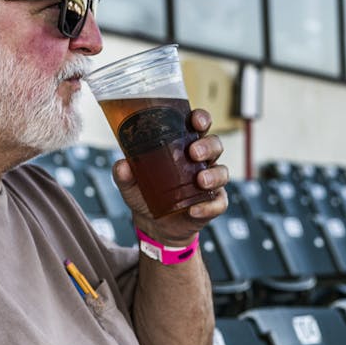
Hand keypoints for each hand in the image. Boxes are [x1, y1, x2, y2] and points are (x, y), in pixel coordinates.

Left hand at [112, 108, 230, 245]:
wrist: (155, 224)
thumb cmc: (147, 194)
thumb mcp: (130, 183)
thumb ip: (124, 174)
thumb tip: (123, 165)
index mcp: (184, 146)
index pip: (198, 126)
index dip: (201, 119)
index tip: (196, 121)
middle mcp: (201, 161)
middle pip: (215, 145)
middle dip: (208, 146)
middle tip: (193, 153)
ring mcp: (210, 182)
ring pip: (222, 172)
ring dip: (214, 175)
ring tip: (200, 181)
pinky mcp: (213, 204)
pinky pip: (219, 203)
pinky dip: (209, 206)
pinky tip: (194, 210)